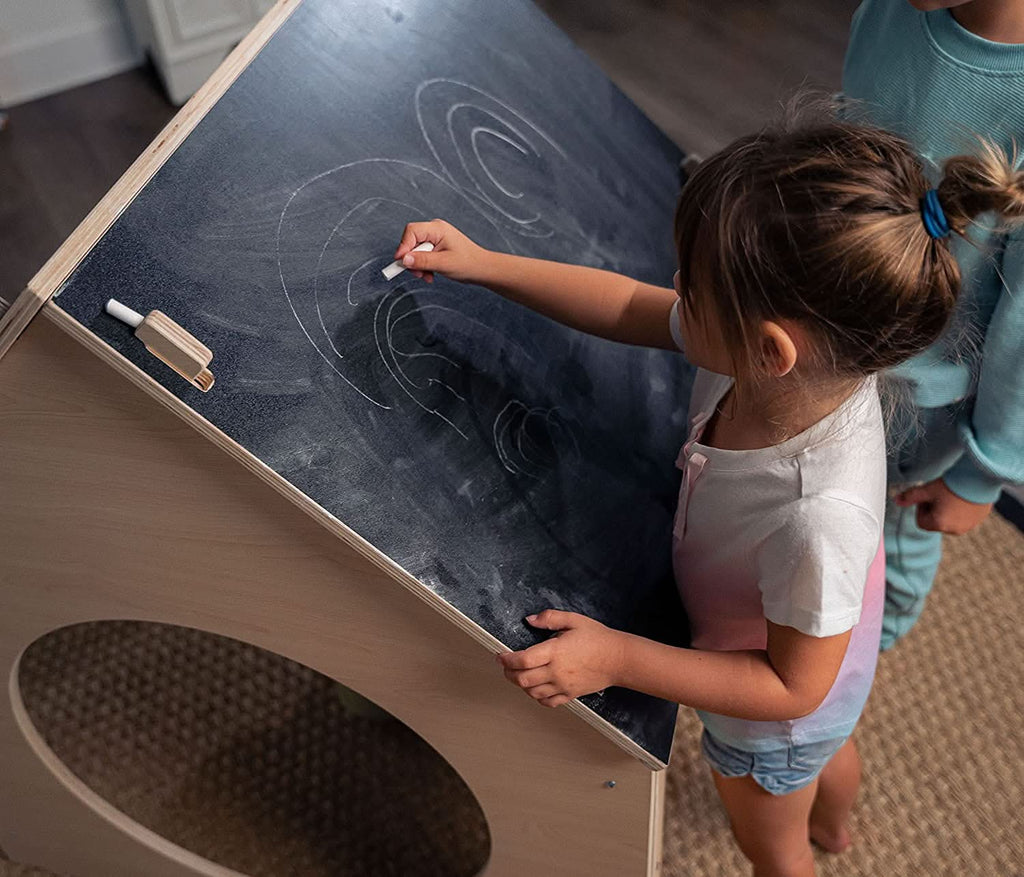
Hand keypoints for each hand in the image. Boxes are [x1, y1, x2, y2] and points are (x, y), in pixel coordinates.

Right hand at [394, 219, 488, 283]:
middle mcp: (435, 230)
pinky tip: (431, 274)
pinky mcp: (435, 247)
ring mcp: (435, 238)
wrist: (481, 269)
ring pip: (415, 250)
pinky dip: (423, 266)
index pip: (412, 231)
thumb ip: (423, 261)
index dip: (403, 246)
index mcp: (438, 228)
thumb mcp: (443, 264)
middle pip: (411, 241)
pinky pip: (421, 255)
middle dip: (412, 260)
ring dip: (418, 266)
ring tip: (428, 276)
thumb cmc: (468, 264)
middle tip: (418, 274)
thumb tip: (404, 260)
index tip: (401, 262)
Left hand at [496, 610, 625, 707]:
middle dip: (508, 673)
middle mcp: (556, 671)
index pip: (522, 660)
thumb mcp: (573, 620)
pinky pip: (547, 702)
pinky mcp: (570, 694)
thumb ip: (549, 618)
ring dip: (520, 685)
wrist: (618, 659)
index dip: (506, 659)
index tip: (500, 656)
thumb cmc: (598, 638)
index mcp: (555, 651)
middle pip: (522, 679)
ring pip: (532, 692)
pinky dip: (536, 697)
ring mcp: (563, 685)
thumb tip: (530, 620)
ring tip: (519, 675)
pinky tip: (535, 688)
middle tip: (505, 666)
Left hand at [894, 478, 993, 534]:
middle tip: (939, 495)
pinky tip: (962, 497)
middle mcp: (955, 530)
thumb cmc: (952, 485)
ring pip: (949, 521)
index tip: (928, 497)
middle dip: (934, 510)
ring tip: (952, 495)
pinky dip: (960, 510)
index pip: (921, 522)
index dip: (921, 508)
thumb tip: (896, 501)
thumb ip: (910, 497)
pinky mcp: (979, 520)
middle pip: (935, 522)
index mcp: (940, 525)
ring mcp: (969, 526)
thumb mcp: (927, 490)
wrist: (980, 478)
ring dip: (947, 510)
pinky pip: (964, 518)